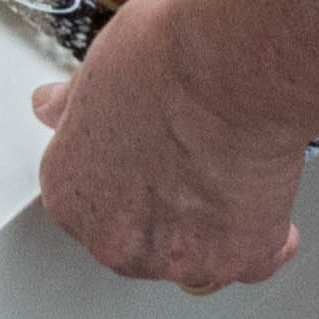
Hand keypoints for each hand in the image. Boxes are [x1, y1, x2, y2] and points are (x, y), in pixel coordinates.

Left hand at [31, 0, 306, 296]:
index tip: (142, 150)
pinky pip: (252, 258)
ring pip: (192, 252)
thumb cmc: (167, 57)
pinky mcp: (235, 261)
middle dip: (162, 202)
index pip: (86, 197)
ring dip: (210, 221)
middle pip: (137, 235)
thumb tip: (53, 105)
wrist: (231, 68)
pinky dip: (264, 232)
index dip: (121, 169)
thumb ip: (75, 103)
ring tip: (228, 164)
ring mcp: (174, 257)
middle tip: (187, 153)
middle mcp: (114, 238)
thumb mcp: (97, 64)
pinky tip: (264, 191)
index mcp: (70, 193)